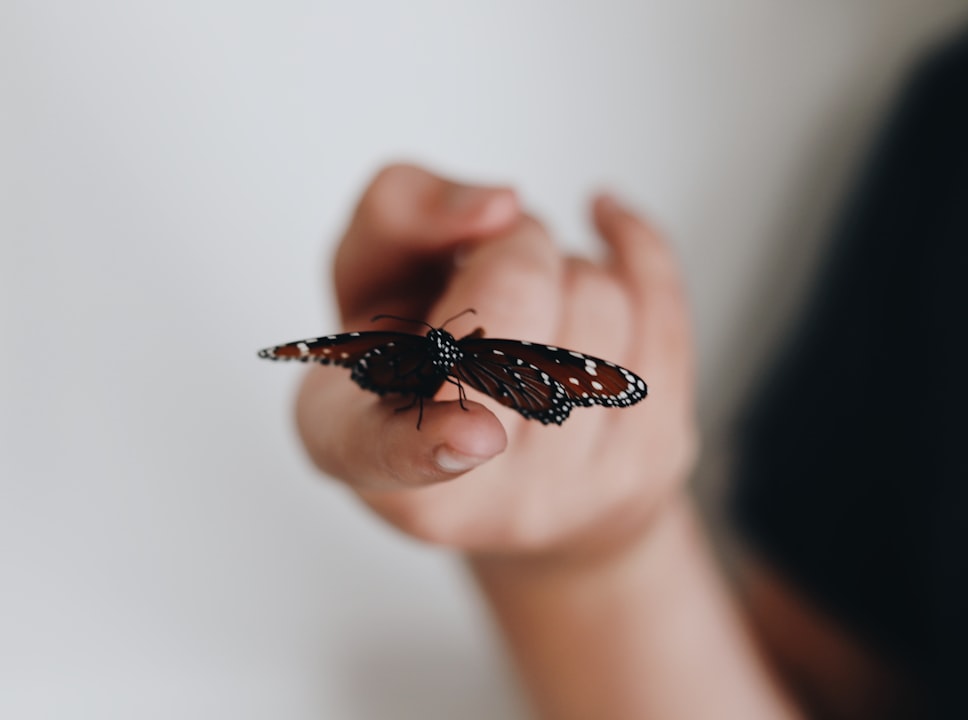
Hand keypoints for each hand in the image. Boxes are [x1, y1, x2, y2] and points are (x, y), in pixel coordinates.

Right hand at [296, 163, 696, 556]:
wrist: (506, 463)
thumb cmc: (419, 358)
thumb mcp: (365, 276)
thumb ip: (398, 214)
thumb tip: (500, 207)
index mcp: (363, 448)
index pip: (390, 451)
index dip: (431, 443)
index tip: (475, 434)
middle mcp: (468, 495)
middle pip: (517, 296)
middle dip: (511, 245)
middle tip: (487, 264)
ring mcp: (569, 490)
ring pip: (596, 294)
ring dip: (564, 266)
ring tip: (531, 303)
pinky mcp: (652, 460)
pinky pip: (664, 305)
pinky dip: (634, 243)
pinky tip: (606, 226)